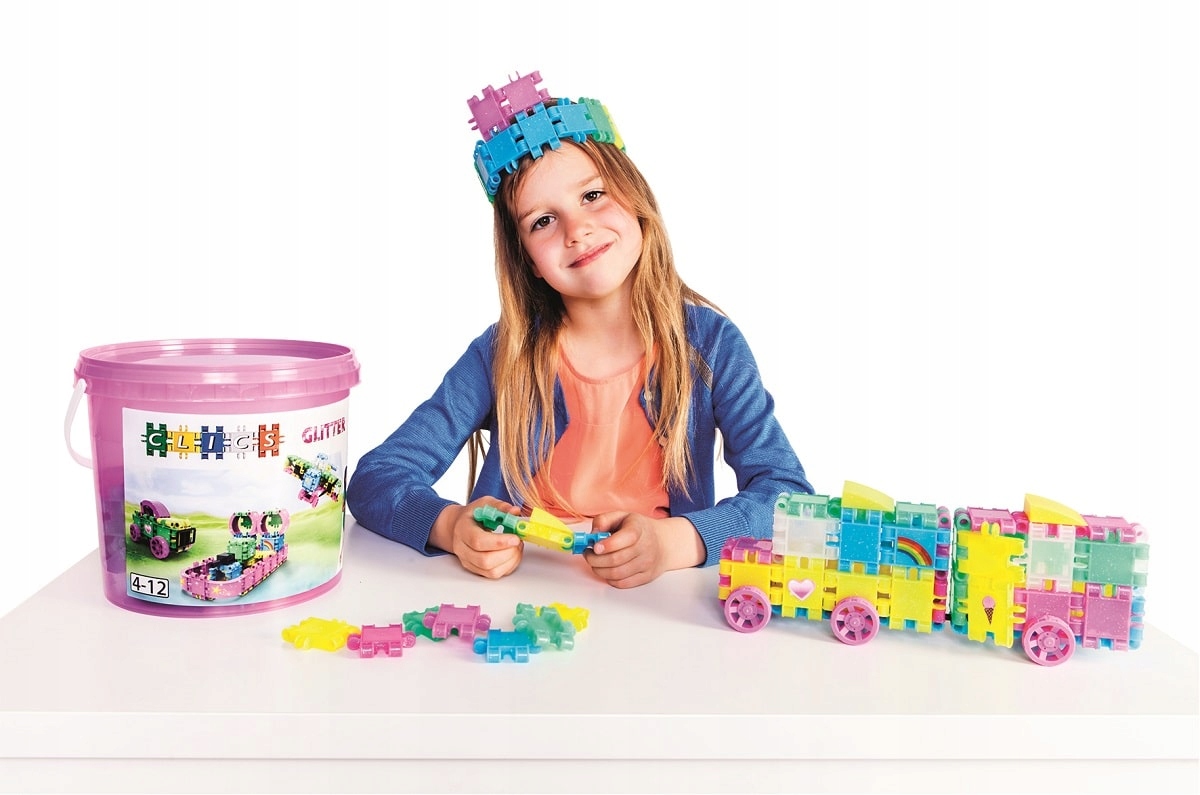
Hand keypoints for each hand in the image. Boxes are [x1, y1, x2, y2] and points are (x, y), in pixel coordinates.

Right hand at [430, 497, 522, 578]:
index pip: (478, 541)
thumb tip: (515, 512)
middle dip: (508, 552)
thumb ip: (500, 507)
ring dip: (510, 560)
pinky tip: (513, 554)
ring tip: (516, 547)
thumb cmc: (473, 516)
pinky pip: (494, 574)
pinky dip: (509, 566)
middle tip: (518, 541)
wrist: (459, 527)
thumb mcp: (485, 504)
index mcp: (463, 530)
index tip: (515, 538)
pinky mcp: (476, 569)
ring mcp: (468, 561)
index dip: (499, 542)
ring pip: (491, 571)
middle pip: (485, 560)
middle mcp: (462, 549)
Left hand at [583, 513, 703, 587]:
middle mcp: (645, 547)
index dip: (607, 545)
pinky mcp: (646, 577)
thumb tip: (593, 534)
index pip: (624, 539)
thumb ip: (604, 520)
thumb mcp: (621, 516)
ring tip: (595, 563)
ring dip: (599, 570)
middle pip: (615, 559)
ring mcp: (647, 564)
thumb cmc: (638, 529)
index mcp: (638, 528)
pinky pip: (622, 584)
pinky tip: (607, 570)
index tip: (594, 546)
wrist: (663, 543)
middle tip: (589, 555)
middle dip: (595, 559)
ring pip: (616, 574)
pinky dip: (609, 579)